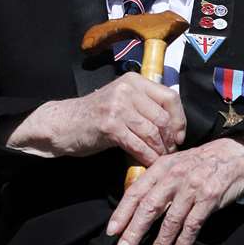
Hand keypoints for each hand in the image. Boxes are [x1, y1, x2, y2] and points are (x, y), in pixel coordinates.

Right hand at [4, 75, 185, 164]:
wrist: (64, 123)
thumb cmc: (96, 116)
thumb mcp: (122, 101)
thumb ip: (145, 105)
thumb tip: (175, 125)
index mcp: (134, 81)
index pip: (170, 97)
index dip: (179, 119)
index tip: (179, 136)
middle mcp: (127, 90)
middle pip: (162, 117)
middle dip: (169, 139)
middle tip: (169, 152)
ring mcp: (117, 106)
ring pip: (151, 133)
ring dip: (159, 150)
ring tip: (160, 159)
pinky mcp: (109, 125)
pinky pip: (137, 145)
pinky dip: (147, 157)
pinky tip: (149, 164)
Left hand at [107, 137, 243, 244]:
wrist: (236, 153)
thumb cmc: (201, 162)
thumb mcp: (175, 164)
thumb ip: (157, 182)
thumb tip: (136, 207)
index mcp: (162, 167)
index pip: (136, 191)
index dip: (122, 212)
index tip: (112, 231)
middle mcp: (175, 176)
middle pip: (149, 208)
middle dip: (134, 232)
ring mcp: (193, 187)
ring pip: (171, 221)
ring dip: (160, 244)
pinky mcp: (210, 198)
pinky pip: (193, 225)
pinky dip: (183, 243)